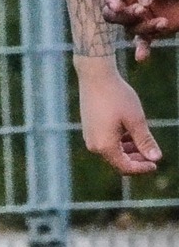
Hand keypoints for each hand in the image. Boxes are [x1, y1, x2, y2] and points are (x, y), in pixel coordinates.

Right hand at [73, 58, 161, 175]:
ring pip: (112, 152)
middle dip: (136, 160)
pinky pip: (106, 143)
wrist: (96, 77)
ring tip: (144, 141)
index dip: (142, 168)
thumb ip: (145, 141)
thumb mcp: (136, 120)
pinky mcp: (89, 129)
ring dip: (129, 151)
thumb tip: (156, 158)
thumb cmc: (117, 97)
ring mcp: (89, 137)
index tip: (156, 164)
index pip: (125, 167)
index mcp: (104, 146)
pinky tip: (130, 132)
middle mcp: (93, 145)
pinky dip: (120, 143)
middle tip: (152, 154)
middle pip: (117, 162)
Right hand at [104, 0, 178, 61]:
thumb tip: (142, 2)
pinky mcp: (151, 28)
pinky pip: (142, 41)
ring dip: (144, 27)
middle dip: (124, 15)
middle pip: (112, 13)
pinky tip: (141, 57)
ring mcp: (139, 15)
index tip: (117, 7)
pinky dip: (142, 49)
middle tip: (141, 11)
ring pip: (129, 27)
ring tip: (163, 22)